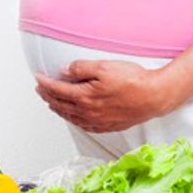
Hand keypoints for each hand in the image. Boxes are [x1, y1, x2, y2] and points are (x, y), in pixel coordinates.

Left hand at [34, 60, 177, 132]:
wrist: (155, 96)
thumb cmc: (134, 81)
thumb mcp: (105, 67)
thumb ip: (82, 68)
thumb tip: (65, 70)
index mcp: (85, 97)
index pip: (58, 90)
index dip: (45, 83)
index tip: (38, 78)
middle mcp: (88, 112)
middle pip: (61, 105)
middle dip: (48, 96)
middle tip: (41, 89)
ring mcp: (98, 121)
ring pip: (71, 117)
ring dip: (59, 109)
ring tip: (52, 103)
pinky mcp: (109, 126)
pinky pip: (84, 126)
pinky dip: (74, 120)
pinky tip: (75, 118)